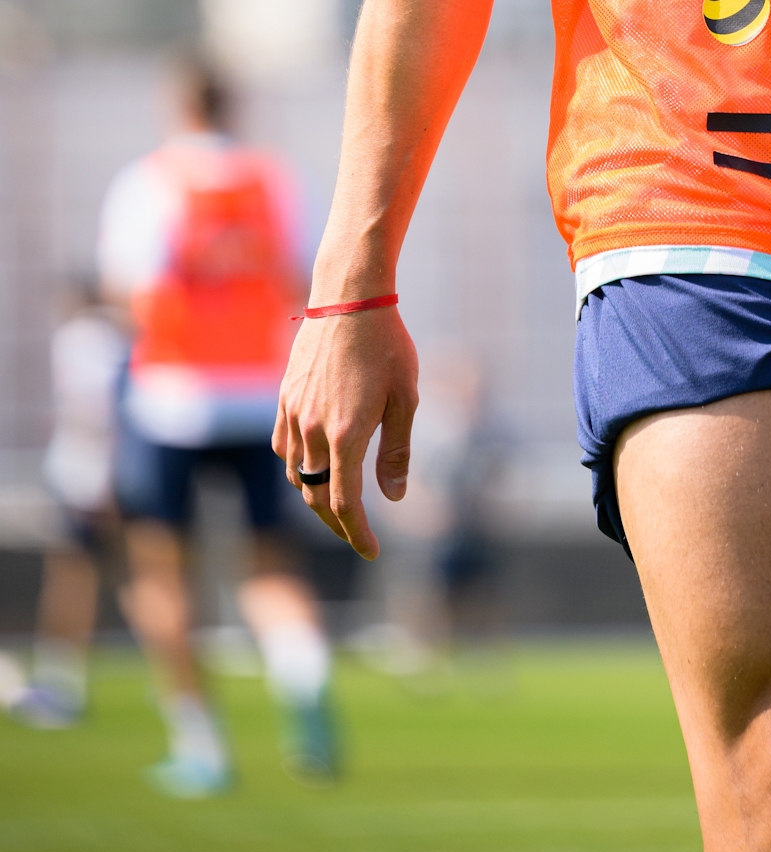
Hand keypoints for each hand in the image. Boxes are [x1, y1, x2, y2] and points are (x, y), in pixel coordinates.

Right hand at [274, 306, 417, 558]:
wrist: (350, 299)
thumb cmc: (388, 345)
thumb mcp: (406, 398)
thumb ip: (396, 451)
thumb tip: (394, 497)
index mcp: (346, 436)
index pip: (345, 504)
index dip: (358, 534)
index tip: (371, 552)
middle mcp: (313, 431)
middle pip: (316, 498)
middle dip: (337, 525)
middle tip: (357, 536)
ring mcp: (294, 414)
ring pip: (295, 475)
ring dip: (314, 498)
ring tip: (337, 506)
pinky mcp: (285, 398)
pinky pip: (283, 447)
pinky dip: (296, 468)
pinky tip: (311, 468)